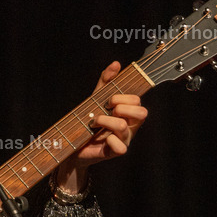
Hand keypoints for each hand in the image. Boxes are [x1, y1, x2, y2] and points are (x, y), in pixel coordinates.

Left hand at [56, 61, 147, 191]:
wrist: (74, 143)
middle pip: (142, 113)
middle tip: (106, 109)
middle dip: (121, 107)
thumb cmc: (89, 120)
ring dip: (105, 120)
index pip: (137, 100)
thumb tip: (116, 64)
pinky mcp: (116, 151)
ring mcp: (125, 139)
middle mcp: (130, 125)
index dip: (123, 97)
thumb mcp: (96, 97)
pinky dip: (110, 141)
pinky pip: (121, 147)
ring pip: (124, 126)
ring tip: (94, 122)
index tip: (108, 100)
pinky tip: (100, 138)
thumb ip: (106, 80)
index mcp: (128, 112)